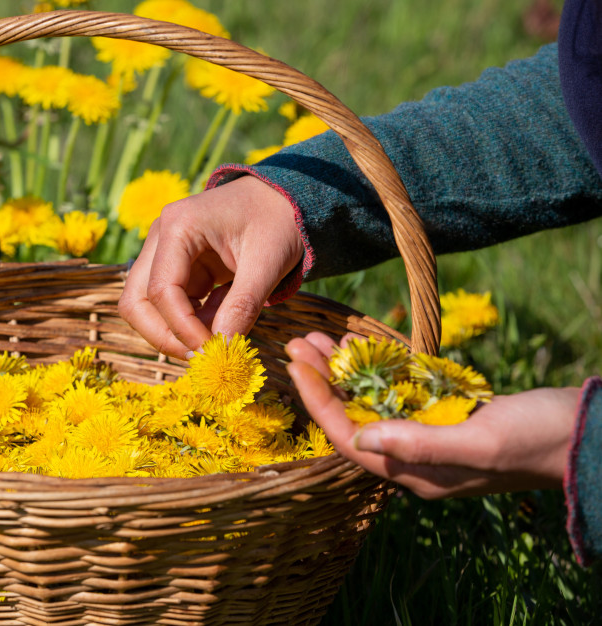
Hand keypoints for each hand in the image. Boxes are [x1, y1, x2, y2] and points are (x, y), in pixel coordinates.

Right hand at [118, 176, 301, 359]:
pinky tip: (224, 317)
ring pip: (146, 306)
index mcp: (179, 226)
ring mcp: (164, 252)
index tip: (212, 353)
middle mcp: (161, 236)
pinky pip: (171, 304)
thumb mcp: (267, 262)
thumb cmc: (279, 221)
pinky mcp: (177, 267)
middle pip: (136, 300)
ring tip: (219, 336)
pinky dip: (192, 321)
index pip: (161, 291)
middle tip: (200, 357)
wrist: (287, 198)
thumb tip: (221, 350)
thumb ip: (242, 306)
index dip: (182, 329)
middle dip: (164, 335)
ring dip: (177, 330)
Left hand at [285, 332, 580, 498]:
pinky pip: (396, 392)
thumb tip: (363, 440)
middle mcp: (413, 458)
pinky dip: (375, 368)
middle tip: (297, 344)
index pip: (349, 439)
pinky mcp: (441, 415)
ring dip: (343, 371)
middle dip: (322, 381)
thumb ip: (419, 443)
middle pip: (352, 418)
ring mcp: (426, 435)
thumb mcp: (478, 442)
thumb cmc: (536, 439)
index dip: (318, 402)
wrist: (582, 433)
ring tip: (319, 338)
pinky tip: (358, 344)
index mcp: (415, 472)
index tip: (295, 366)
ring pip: (369, 402)